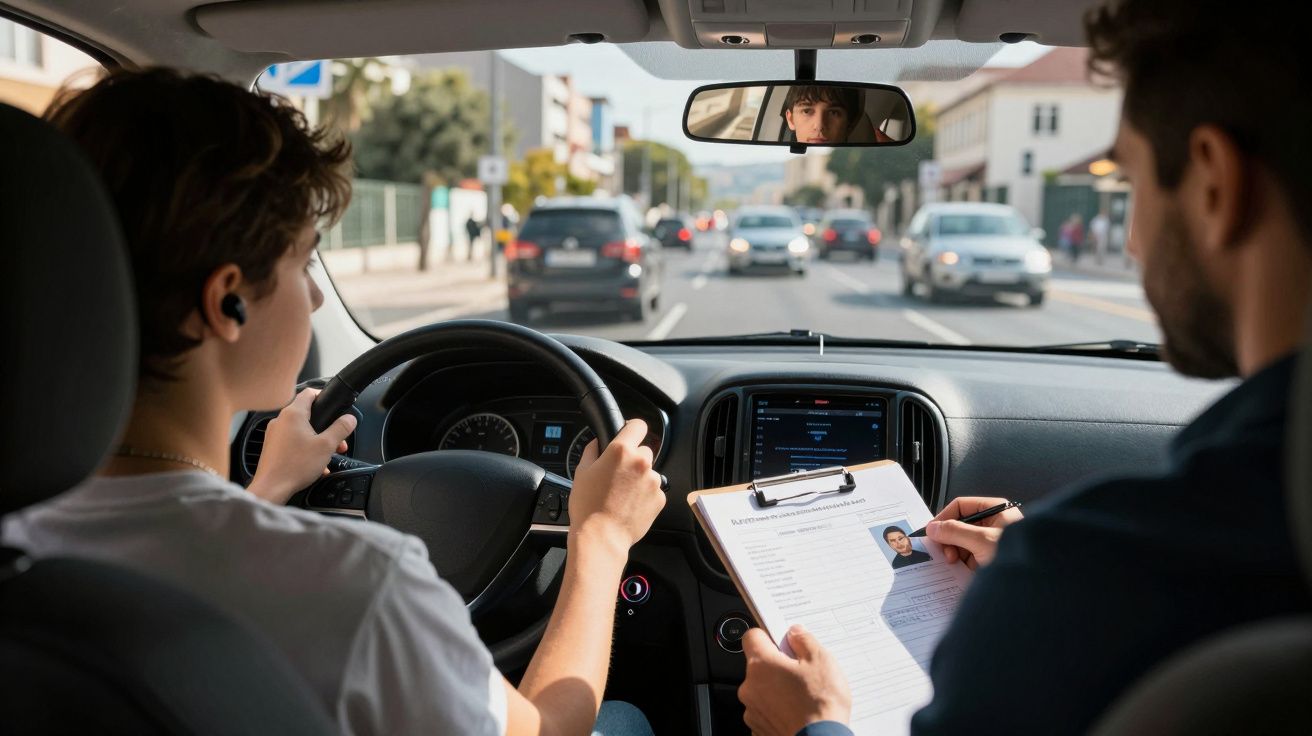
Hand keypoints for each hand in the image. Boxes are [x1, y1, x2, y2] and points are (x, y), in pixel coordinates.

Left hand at [248, 388, 355, 504]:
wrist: (272, 488)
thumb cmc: (294, 466)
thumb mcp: (326, 446)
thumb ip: (341, 429)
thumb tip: (350, 419)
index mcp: (293, 414)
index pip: (309, 393)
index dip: (323, 395)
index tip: (333, 404)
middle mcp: (280, 421)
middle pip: (308, 415)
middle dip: (325, 427)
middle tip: (337, 439)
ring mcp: (274, 434)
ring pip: (301, 430)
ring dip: (317, 440)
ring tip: (327, 455)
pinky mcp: (272, 447)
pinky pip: (293, 442)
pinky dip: (305, 449)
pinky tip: (315, 464)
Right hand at [567, 419, 665, 555]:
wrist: (602, 537)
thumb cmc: (588, 507)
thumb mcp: (582, 472)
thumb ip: (592, 450)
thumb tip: (599, 442)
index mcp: (621, 451)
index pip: (638, 425)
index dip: (632, 430)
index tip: (629, 436)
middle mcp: (641, 462)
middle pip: (643, 451)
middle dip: (632, 460)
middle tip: (617, 475)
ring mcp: (653, 481)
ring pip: (648, 472)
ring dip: (639, 479)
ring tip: (622, 495)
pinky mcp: (660, 498)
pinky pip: (653, 490)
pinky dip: (644, 495)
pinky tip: (629, 505)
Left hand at [738, 625, 851, 735]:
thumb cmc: (819, 705)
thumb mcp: (820, 660)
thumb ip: (804, 640)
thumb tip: (796, 633)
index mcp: (761, 664)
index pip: (752, 636)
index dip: (768, 635)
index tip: (781, 640)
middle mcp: (750, 687)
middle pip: (759, 665)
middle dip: (777, 666)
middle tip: (800, 672)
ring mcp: (752, 710)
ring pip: (762, 690)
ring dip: (777, 689)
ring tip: (802, 695)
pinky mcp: (758, 728)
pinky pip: (766, 711)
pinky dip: (778, 710)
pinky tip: (797, 712)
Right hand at [924, 496, 1023, 568]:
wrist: (1033, 583)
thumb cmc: (1018, 557)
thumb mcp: (981, 540)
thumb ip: (955, 531)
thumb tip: (934, 528)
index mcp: (996, 510)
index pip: (961, 506)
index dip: (944, 517)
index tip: (932, 531)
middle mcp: (994, 522)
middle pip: (960, 524)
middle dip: (949, 538)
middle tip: (945, 551)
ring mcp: (992, 540)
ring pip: (962, 541)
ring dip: (955, 552)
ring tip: (954, 562)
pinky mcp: (991, 556)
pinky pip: (969, 555)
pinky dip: (962, 562)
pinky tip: (962, 568)